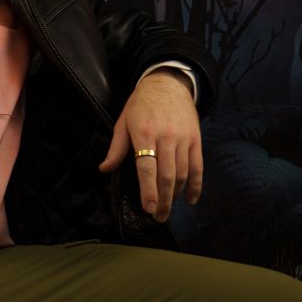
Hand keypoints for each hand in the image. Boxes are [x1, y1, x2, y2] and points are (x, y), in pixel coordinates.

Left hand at [98, 69, 202, 222]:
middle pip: (166, 174)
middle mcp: (166, 137)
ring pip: (182, 172)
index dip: (149, 189)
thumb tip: (104, 169)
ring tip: (168, 210)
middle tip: (158, 217)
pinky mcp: (196, 139)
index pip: (147, 167)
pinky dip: (196, 185)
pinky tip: (191, 199)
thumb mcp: (123, 122)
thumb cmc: (141, 105)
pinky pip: (197, 166)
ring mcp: (183, 138)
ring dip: (176, 195)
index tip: (149, 208)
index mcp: (144, 133)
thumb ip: (116, 148)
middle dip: (163, 199)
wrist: (168, 83)